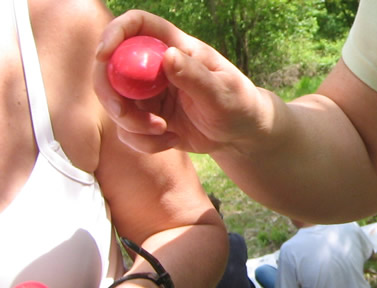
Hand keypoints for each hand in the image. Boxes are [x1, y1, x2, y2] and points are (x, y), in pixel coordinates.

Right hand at [93, 10, 271, 154]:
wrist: (241, 135)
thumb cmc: (239, 105)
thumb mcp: (223, 93)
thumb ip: (195, 76)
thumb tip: (168, 56)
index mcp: (176, 48)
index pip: (137, 25)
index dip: (115, 33)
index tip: (104, 55)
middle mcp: (156, 67)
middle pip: (111, 66)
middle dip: (110, 93)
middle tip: (125, 114)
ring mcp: (148, 93)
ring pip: (116, 103)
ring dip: (132, 124)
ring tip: (165, 131)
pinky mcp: (146, 117)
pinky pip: (127, 130)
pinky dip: (144, 141)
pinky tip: (171, 141)